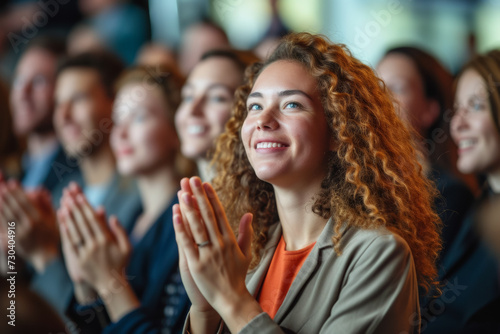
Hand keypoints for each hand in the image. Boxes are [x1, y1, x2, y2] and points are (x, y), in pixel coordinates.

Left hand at [0, 179, 58, 271]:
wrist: (46, 257)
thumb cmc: (52, 236)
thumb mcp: (55, 220)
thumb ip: (48, 205)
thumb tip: (42, 191)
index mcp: (39, 220)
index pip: (26, 203)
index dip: (18, 192)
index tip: (13, 183)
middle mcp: (29, 226)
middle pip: (16, 208)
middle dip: (9, 196)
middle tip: (3, 186)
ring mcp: (20, 233)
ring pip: (8, 216)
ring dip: (2, 204)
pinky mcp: (14, 240)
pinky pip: (5, 226)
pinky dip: (0, 217)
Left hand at [57, 183, 131, 294]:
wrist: (111, 284)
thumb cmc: (120, 263)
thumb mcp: (127, 247)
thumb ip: (121, 231)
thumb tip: (113, 217)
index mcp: (107, 240)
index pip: (94, 220)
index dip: (86, 207)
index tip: (80, 196)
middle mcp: (96, 245)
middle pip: (83, 223)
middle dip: (75, 209)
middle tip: (68, 196)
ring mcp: (86, 254)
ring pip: (76, 232)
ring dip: (69, 218)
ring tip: (63, 205)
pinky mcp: (78, 261)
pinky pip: (71, 245)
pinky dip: (66, 233)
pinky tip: (62, 223)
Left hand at [174, 177, 258, 331]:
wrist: (231, 299)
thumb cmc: (237, 276)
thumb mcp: (245, 253)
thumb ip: (246, 232)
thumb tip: (248, 214)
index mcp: (230, 240)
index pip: (219, 213)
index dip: (211, 197)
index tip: (205, 183)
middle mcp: (219, 244)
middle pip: (207, 215)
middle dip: (199, 195)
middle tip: (192, 179)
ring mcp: (207, 254)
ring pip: (197, 226)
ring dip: (189, 207)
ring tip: (182, 191)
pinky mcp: (196, 264)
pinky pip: (186, 243)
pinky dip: (180, 228)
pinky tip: (175, 214)